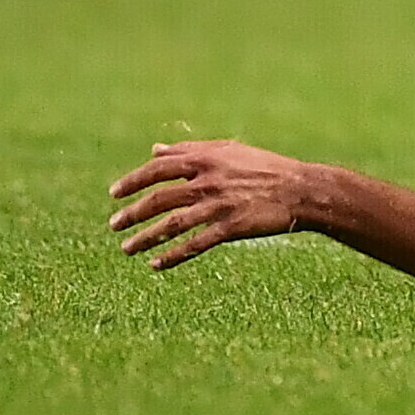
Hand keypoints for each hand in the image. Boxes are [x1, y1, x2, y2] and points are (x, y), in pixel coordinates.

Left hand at [110, 140, 314, 270]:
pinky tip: (156, 265)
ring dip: (145, 238)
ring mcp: (219, 205)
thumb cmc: (264, 167)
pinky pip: (195, 244)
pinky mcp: (231, 227)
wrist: (301, 189)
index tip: (114, 194)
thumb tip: (154, 150)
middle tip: (113, 226)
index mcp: (207, 160)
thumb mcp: (228, 151)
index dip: (133, 181)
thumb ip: (190, 150)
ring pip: (172, 224)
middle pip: (159, 199)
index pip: (159, 169)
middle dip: (132, 214)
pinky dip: (173, 255)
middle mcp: (209, 181)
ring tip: (127, 249)